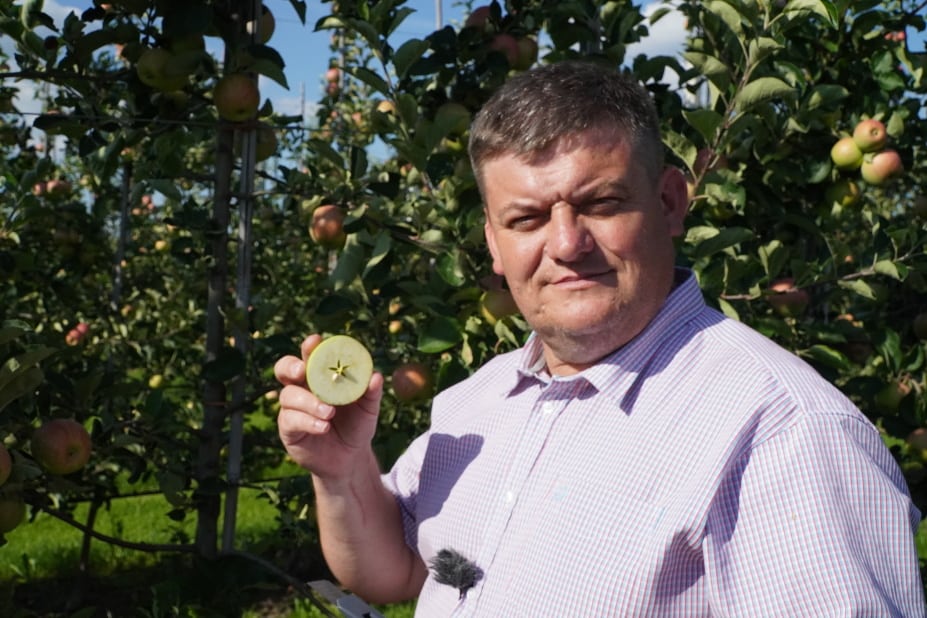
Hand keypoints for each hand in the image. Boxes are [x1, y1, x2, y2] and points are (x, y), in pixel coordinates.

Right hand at [275, 334, 383, 480]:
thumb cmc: (357, 425)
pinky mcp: (289, 429)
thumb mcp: (368, 409)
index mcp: (320, 376)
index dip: (310, 346)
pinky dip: (308, 421)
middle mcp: (302, 388)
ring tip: (330, 412)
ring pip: (289, 395)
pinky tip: (324, 427)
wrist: (350, 458)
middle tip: (303, 370)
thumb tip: (376, 376)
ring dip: (309, 402)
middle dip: (291, 366)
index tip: (315, 340)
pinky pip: (290, 419)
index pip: (311, 356)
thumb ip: (371, 393)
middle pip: (285, 369)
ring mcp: (292, 408)